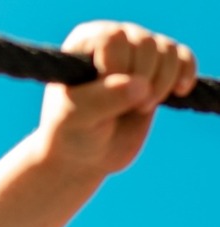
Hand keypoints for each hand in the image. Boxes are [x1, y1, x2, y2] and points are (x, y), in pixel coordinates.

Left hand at [38, 22, 196, 177]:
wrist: (86, 156)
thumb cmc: (72, 133)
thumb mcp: (75, 118)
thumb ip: (102, 99)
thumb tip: (140, 86)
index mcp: (84, 43)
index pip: (113, 39)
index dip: (116, 68)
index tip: (101, 96)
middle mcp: (113, 40)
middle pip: (145, 43)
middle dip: (142, 79)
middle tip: (127, 107)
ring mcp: (137, 54)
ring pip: (167, 50)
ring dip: (162, 82)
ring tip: (142, 108)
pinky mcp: (159, 69)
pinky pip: (184, 58)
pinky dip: (185, 74)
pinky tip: (177, 93)